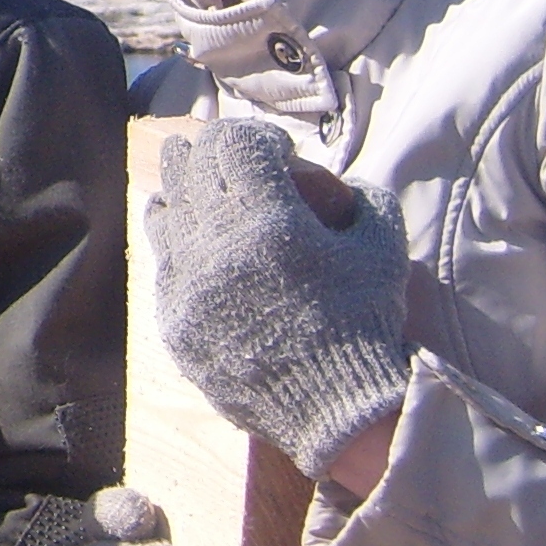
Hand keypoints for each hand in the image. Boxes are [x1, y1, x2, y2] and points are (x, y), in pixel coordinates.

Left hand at [146, 117, 414, 477]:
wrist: (335, 410)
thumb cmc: (363, 324)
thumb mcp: (382, 253)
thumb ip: (369, 202)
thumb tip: (351, 182)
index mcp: (267, 221)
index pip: (234, 143)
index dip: (256, 136)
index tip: (275, 149)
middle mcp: (215, 244)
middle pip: (191, 165)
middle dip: (213, 150)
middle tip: (233, 156)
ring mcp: (187, 282)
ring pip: (166, 208)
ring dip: (185, 188)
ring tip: (204, 189)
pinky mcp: (173, 318)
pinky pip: (162, 261)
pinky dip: (177, 240)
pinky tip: (194, 240)